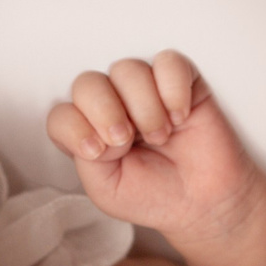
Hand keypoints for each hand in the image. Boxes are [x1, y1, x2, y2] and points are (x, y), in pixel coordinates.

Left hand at [46, 51, 260, 245]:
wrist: (203, 202)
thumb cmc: (154, 195)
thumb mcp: (106, 190)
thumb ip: (86, 158)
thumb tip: (93, 129)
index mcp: (88, 132)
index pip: (62, 114)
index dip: (75, 129)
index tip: (98, 152)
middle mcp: (112, 106)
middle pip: (88, 83)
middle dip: (105, 112)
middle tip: (127, 140)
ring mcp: (144, 90)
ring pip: (127, 70)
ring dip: (144, 107)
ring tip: (161, 135)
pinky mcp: (179, 81)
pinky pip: (168, 62)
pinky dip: (173, 90)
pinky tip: (180, 117)